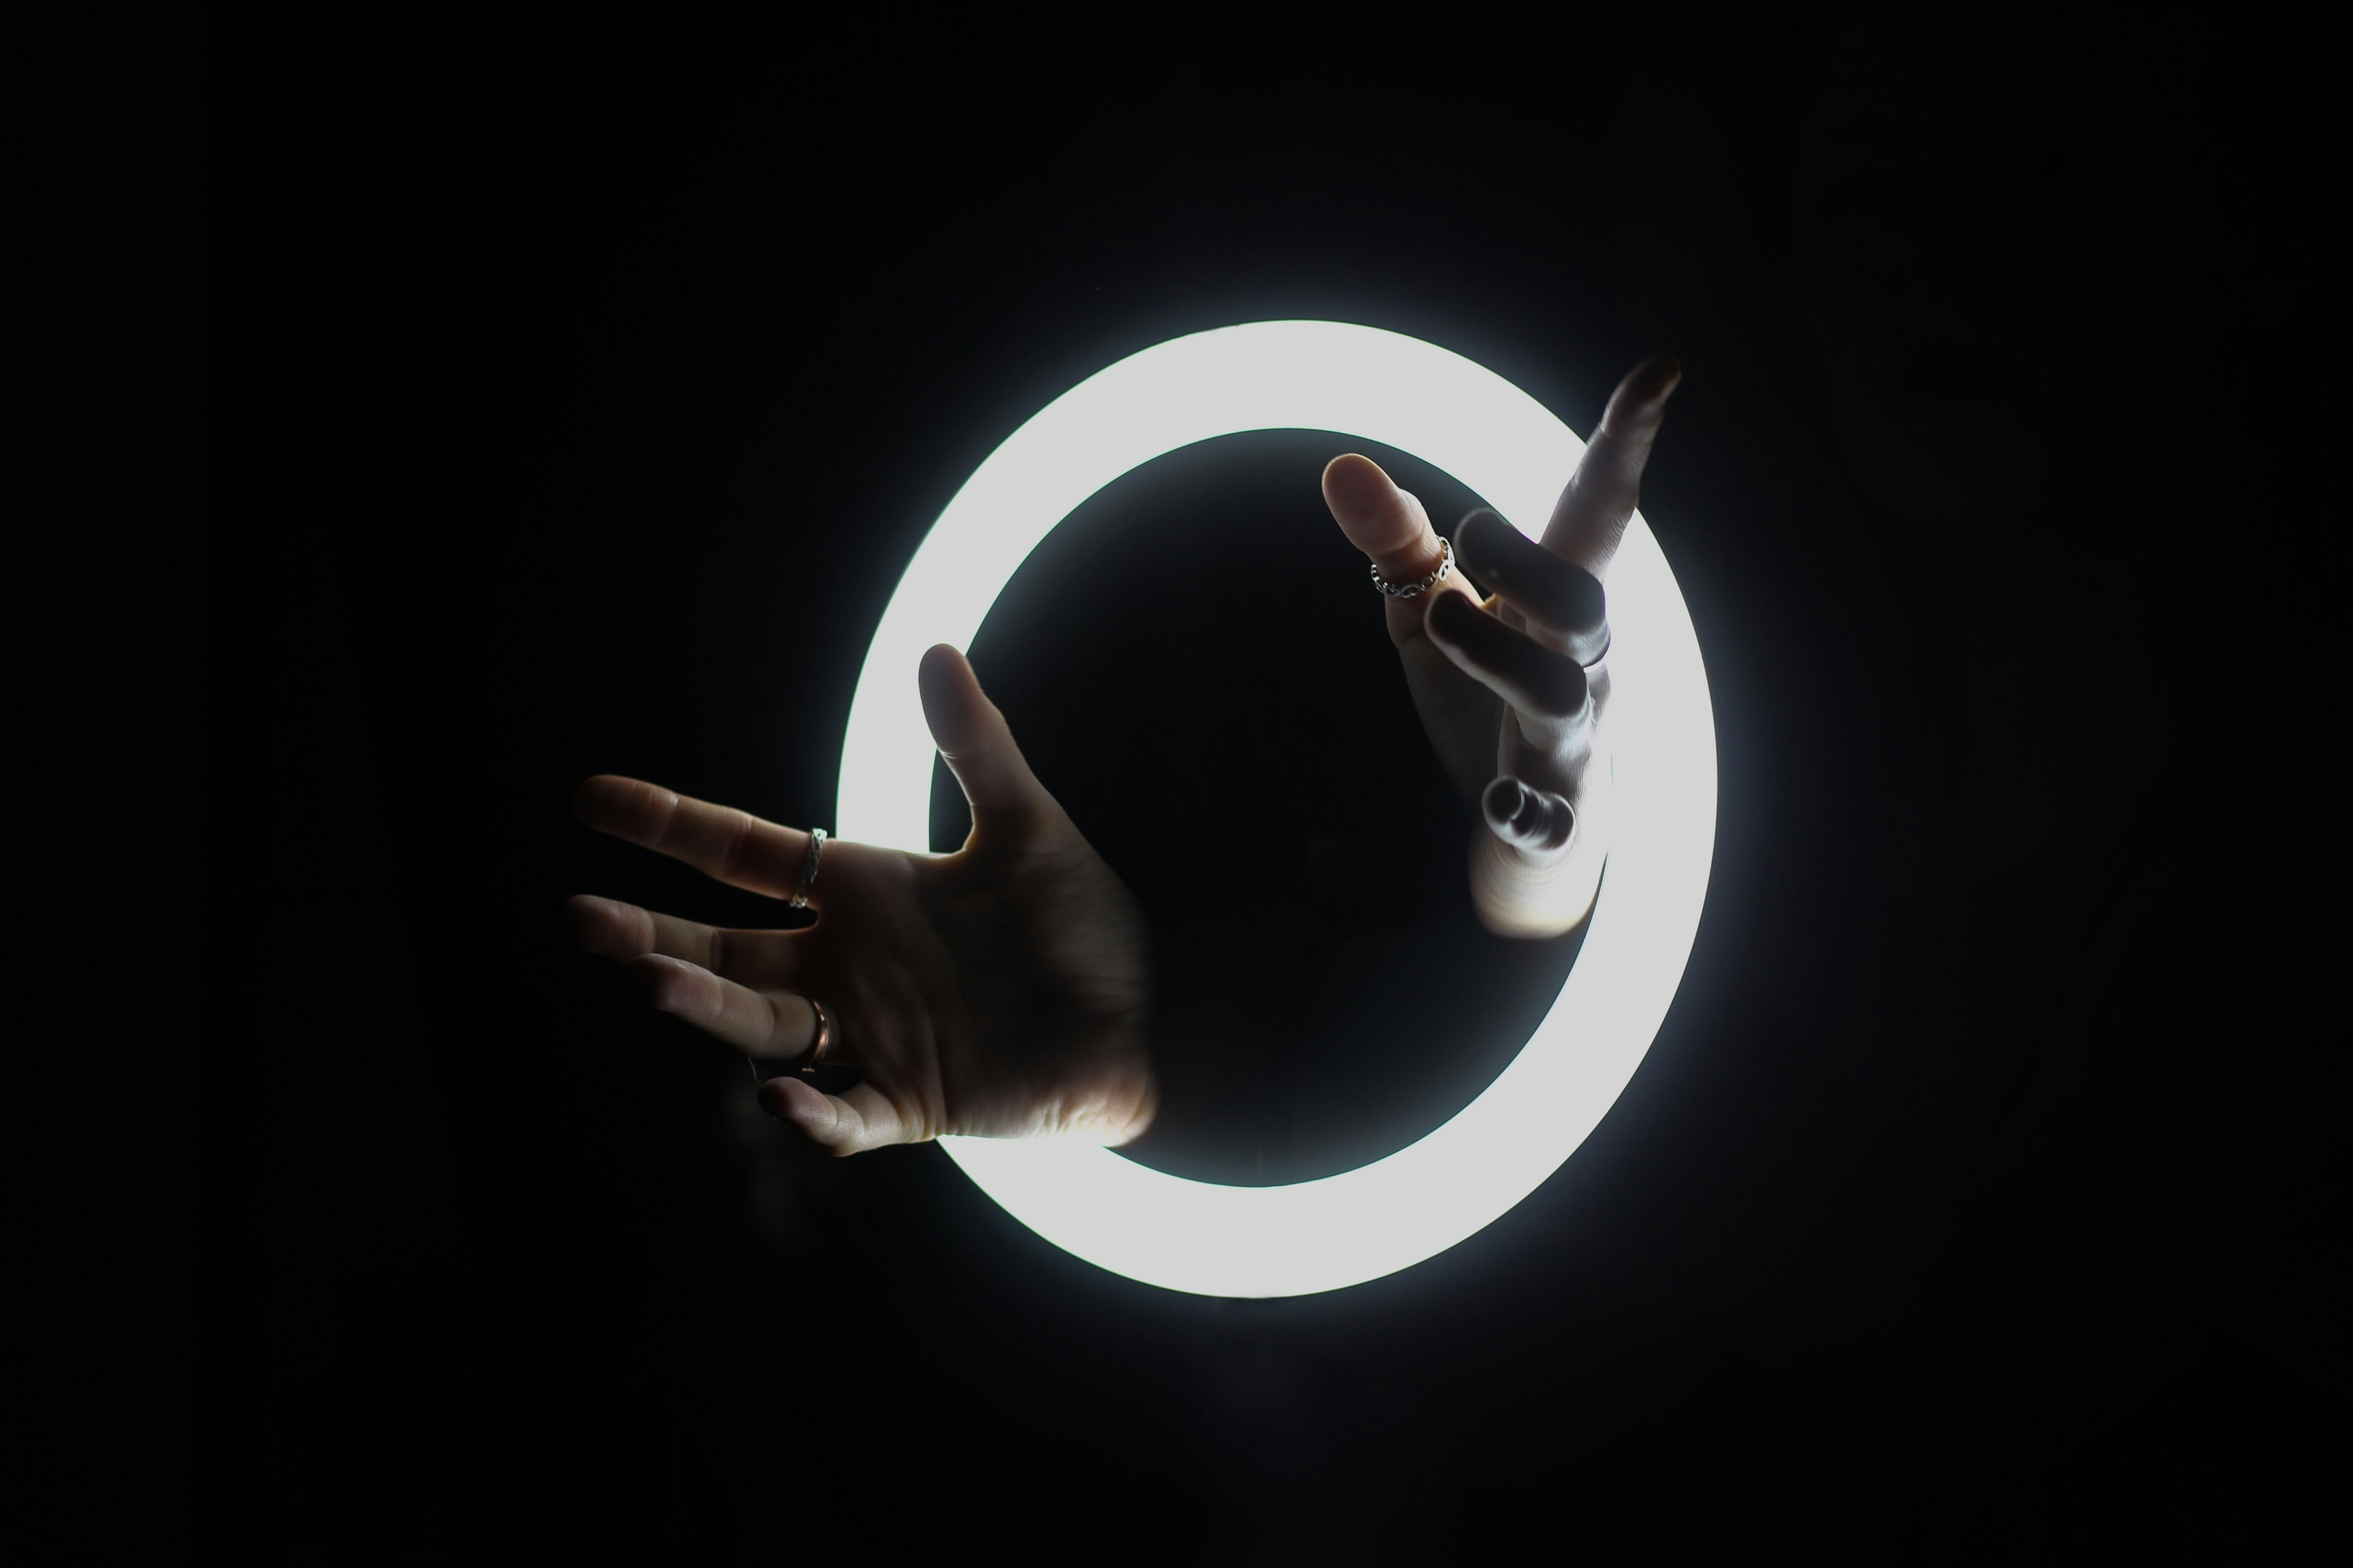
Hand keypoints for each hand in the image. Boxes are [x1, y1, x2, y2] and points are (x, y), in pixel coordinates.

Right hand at [566, 645, 1154, 1153]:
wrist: (1154, 1016)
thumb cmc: (1087, 921)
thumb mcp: (1028, 826)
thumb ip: (976, 747)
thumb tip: (934, 649)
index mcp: (864, 891)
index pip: (743, 854)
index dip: (670, 825)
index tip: (590, 797)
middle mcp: (849, 965)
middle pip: (727, 948)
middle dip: (654, 934)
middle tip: (583, 918)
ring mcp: (874, 1038)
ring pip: (765, 1027)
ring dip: (708, 1008)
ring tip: (652, 980)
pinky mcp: (914, 1103)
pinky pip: (845, 1115)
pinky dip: (813, 1111)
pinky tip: (781, 1094)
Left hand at [1321, 357, 1681, 937]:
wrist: (1529, 834)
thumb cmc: (1485, 698)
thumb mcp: (1429, 612)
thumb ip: (1396, 542)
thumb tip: (1341, 466)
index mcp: (1560, 599)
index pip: (1600, 509)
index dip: (1627, 440)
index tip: (1661, 367)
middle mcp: (1584, 661)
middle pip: (1585, 598)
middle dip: (1527, 560)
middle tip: (1465, 536)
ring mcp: (1575, 738)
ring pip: (1561, 690)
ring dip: (1499, 654)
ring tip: (1436, 622)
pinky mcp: (1556, 814)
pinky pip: (1553, 815)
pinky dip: (1529, 810)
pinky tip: (1500, 802)